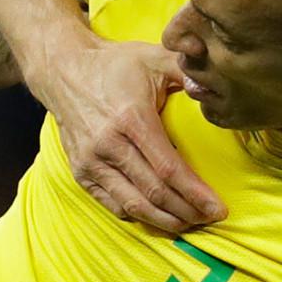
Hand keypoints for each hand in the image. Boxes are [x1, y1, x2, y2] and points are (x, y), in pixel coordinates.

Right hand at [35, 33, 225, 235]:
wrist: (63, 71)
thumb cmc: (115, 65)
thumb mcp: (154, 57)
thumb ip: (187, 70)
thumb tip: (214, 89)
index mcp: (130, 119)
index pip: (168, 168)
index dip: (195, 193)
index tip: (217, 208)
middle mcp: (108, 144)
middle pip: (153, 192)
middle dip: (186, 211)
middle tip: (210, 219)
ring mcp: (91, 162)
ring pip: (133, 205)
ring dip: (164, 221)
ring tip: (189, 223)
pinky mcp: (80, 172)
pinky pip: (112, 204)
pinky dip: (138, 216)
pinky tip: (159, 217)